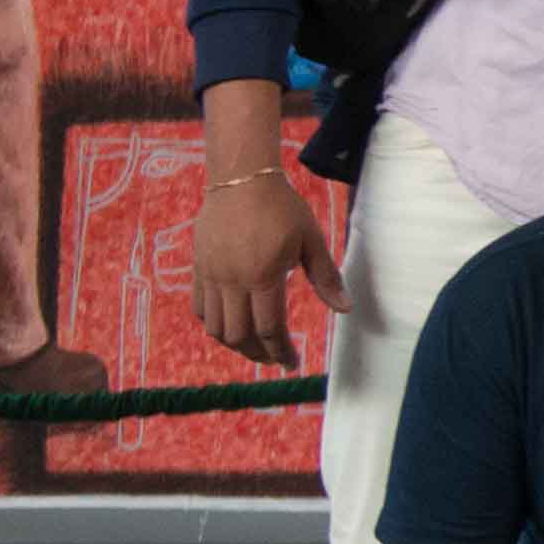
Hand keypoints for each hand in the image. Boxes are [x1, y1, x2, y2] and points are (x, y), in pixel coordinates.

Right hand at [187, 134, 332, 364]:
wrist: (242, 181)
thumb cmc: (283, 208)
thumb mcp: (311, 240)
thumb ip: (326, 278)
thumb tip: (346, 309)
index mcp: (263, 276)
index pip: (270, 328)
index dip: (281, 351)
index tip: (292, 363)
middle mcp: (232, 281)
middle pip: (240, 335)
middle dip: (259, 354)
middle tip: (275, 359)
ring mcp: (211, 276)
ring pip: (216, 327)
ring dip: (235, 344)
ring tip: (255, 348)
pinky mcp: (198, 269)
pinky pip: (200, 309)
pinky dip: (215, 325)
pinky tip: (231, 327)